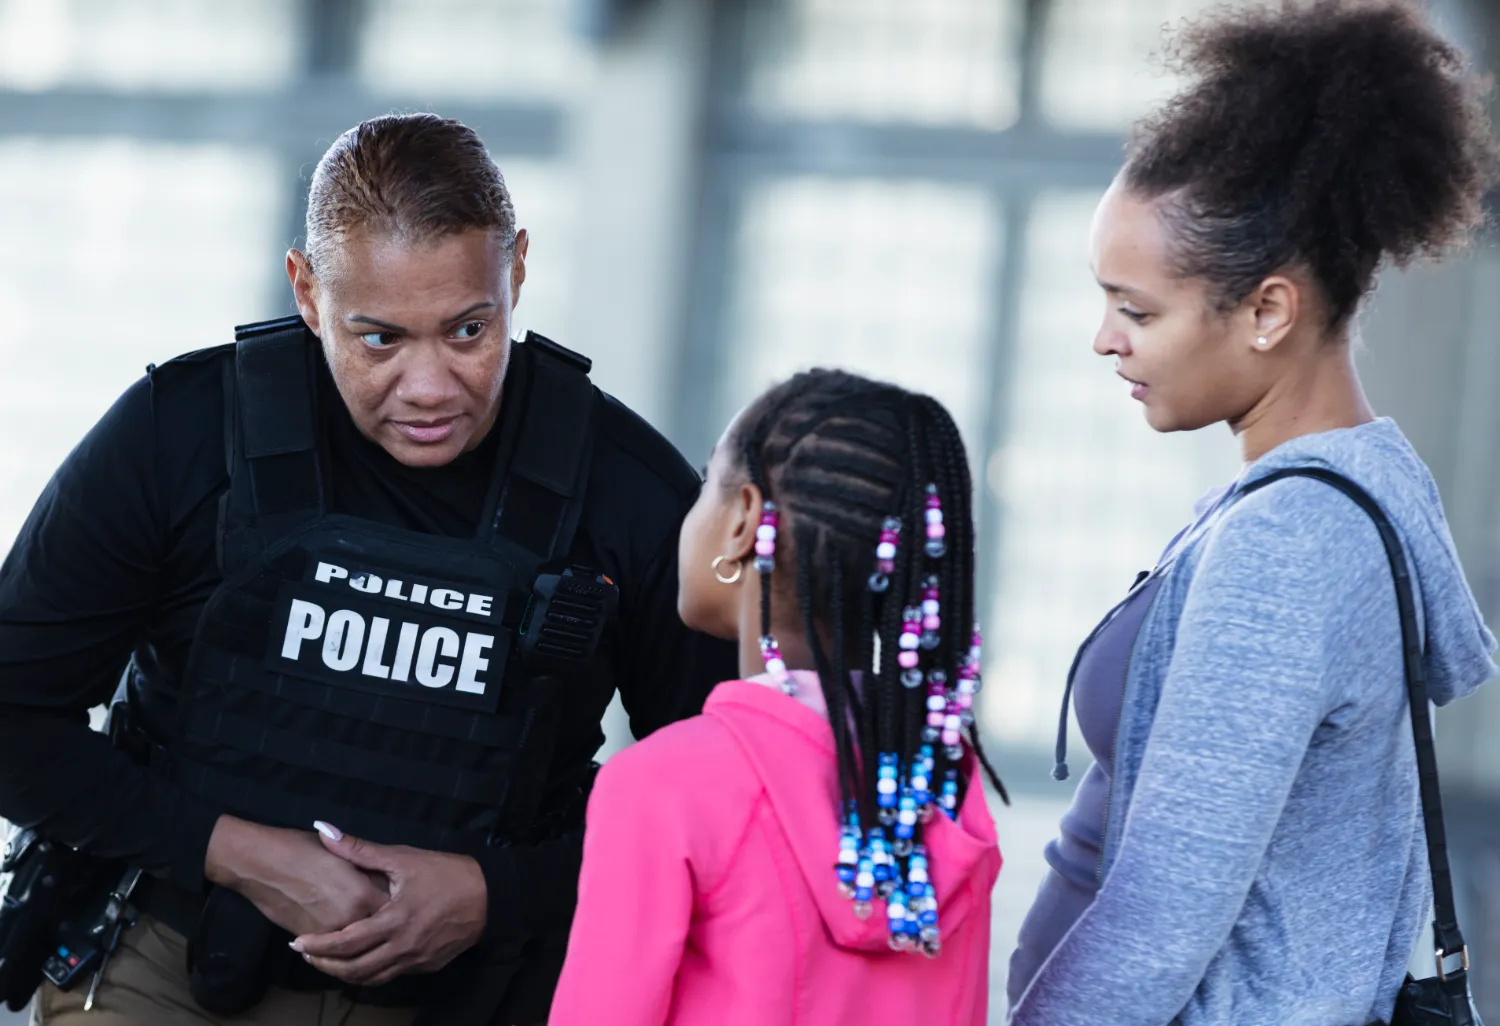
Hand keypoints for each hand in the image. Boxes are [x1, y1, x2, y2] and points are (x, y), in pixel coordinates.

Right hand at [204, 815, 389, 937]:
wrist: (260, 864)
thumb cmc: (302, 850)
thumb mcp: (342, 855)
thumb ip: (367, 870)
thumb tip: (386, 878)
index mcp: (363, 896)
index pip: (394, 909)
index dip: (398, 904)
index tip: (401, 899)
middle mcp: (350, 921)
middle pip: (378, 930)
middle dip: (382, 924)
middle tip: (387, 916)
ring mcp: (329, 935)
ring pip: (357, 943)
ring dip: (363, 938)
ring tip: (370, 930)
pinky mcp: (309, 942)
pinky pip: (334, 948)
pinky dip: (342, 944)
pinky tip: (345, 935)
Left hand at [290, 821, 487, 985]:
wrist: (491, 895)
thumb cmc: (447, 873)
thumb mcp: (403, 857)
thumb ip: (359, 849)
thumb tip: (324, 831)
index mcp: (394, 921)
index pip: (346, 944)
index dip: (318, 946)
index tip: (297, 943)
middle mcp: (403, 948)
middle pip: (354, 970)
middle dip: (326, 966)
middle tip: (307, 955)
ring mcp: (417, 961)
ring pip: (373, 979)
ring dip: (347, 974)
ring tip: (329, 962)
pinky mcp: (428, 966)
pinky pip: (393, 975)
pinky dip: (372, 972)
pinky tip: (364, 959)